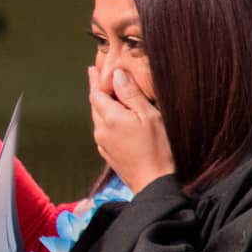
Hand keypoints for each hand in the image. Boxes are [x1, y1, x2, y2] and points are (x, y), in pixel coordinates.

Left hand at [88, 65, 173, 191]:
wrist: (155, 183)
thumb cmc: (157, 149)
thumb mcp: (148, 115)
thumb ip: (130, 94)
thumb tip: (116, 75)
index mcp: (110, 118)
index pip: (97, 93)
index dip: (95, 79)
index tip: (94, 68)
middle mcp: (101, 130)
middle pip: (95, 104)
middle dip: (97, 90)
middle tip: (98, 76)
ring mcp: (103, 143)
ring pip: (99, 117)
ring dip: (102, 104)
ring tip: (107, 94)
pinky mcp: (109, 153)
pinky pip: (104, 129)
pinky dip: (106, 118)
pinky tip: (115, 117)